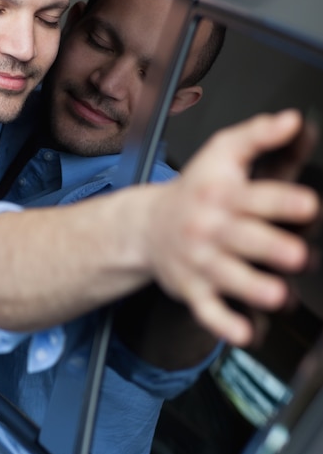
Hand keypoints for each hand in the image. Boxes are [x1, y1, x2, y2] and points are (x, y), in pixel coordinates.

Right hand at [145, 110, 319, 345]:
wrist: (147, 224)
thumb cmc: (195, 188)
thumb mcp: (222, 152)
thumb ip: (258, 135)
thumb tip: (294, 120)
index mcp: (221, 194)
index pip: (252, 196)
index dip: (280, 200)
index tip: (307, 204)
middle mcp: (209, 228)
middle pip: (241, 238)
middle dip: (269, 247)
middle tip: (296, 255)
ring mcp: (198, 260)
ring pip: (226, 276)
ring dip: (251, 286)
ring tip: (276, 295)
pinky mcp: (191, 288)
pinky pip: (206, 309)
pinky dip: (222, 323)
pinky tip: (243, 333)